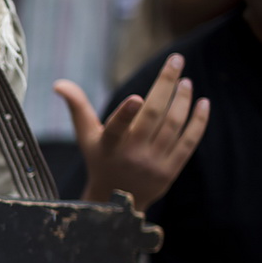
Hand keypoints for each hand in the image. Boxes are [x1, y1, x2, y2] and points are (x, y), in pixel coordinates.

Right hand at [54, 54, 210, 211]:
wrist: (116, 202)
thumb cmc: (100, 160)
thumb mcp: (86, 137)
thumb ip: (77, 107)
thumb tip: (58, 84)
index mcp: (108, 146)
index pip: (116, 129)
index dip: (125, 114)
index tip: (136, 98)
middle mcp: (131, 155)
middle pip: (153, 115)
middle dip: (166, 84)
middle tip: (176, 59)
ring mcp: (152, 164)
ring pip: (173, 125)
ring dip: (182, 99)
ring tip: (185, 81)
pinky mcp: (170, 171)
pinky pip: (189, 142)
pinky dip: (198, 121)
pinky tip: (202, 102)